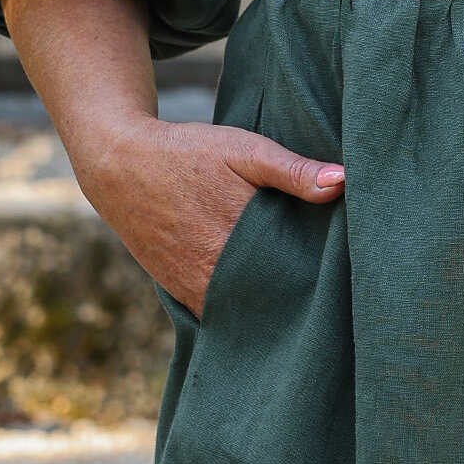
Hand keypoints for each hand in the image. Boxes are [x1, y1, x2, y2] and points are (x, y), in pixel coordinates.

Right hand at [76, 115, 344, 319]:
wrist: (119, 166)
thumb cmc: (187, 153)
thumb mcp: (243, 150)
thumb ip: (292, 170)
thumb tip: (344, 182)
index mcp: (241, 241)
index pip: (297, 277)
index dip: (322, 277)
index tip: (344, 272)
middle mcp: (216, 275)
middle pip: (274, 301)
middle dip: (300, 298)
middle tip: (329, 291)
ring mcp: (195, 289)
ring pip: (246, 314)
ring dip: (270, 309)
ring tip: (300, 300)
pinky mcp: (180, 293)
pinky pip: (219, 314)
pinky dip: (240, 311)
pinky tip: (261, 301)